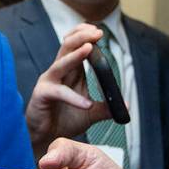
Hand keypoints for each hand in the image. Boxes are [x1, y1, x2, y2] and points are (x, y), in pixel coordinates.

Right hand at [24, 24, 110, 144]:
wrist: (47, 139)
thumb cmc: (64, 121)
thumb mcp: (90, 113)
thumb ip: (106, 107)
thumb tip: (126, 106)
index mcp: (70, 71)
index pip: (75, 45)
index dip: (85, 35)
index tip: (99, 29)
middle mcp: (58, 72)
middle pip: (67, 47)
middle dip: (82, 37)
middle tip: (98, 32)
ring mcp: (48, 82)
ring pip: (61, 63)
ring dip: (76, 55)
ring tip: (89, 48)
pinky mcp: (42, 95)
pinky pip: (59, 92)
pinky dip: (74, 97)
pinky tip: (87, 104)